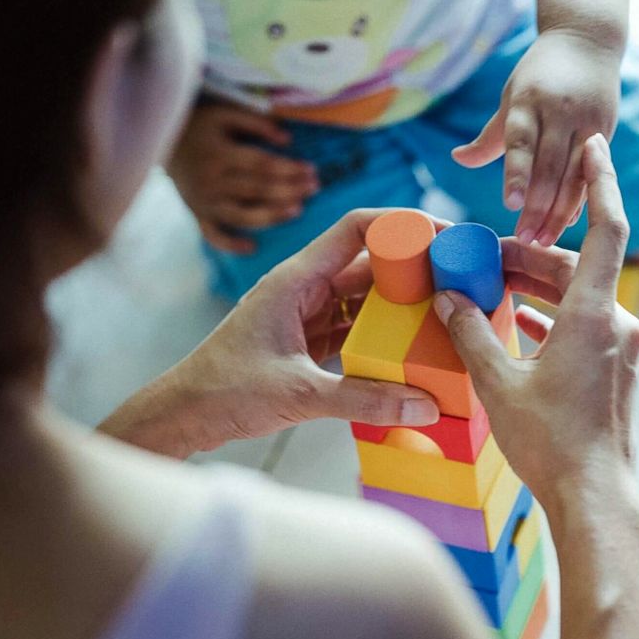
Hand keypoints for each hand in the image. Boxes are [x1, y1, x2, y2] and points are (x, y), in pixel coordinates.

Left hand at [101, 209, 443, 456]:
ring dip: (399, 302)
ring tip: (443, 310)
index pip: (354, 229)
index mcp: (295, 280)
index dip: (399, 223)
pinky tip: (410, 346)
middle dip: (411, 265)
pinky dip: (382, 333)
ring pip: (364, 296)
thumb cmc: (223, 392)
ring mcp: (305, 314)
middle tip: (456, 275)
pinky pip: (354, 326)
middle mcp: (303, 289)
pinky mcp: (307, 340)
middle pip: (367, 261)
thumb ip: (363, 400)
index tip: (441, 233)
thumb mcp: (298, 395)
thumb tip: (426, 406)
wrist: (182, 415)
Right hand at [167, 102, 318, 253]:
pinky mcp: (197, 214)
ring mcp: (204, 201)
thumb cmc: (199, 124)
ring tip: (297, 211)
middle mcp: (211, 180)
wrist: (155, 139)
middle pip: (257, 189)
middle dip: (289, 190)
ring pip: (241, 215)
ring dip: (271, 216)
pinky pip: (213, 234)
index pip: (261, 164)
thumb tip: (287, 139)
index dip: (288, 169)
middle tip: (315, 189)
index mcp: (219, 153)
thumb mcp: (224, 113)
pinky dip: (230, 244)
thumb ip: (255, 122)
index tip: (312, 170)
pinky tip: (252, 249)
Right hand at [435, 135, 638, 503]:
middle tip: (486, 254)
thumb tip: (450, 298)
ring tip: (492, 287)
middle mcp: (615, 322)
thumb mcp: (498, 384)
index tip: (594, 145)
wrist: (594, 496)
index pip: (605, 229)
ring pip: (576, 297)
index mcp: (592, 315)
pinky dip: (549, 317)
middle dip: (530, 256)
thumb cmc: (549, 442)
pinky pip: (581, 325)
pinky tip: (515, 324)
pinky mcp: (613, 368)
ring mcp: (619, 347)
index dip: (602, 181)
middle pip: (574, 267)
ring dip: (537, 289)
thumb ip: (472, 333)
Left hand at [452, 30, 621, 247]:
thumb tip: (457, 159)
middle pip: (550, 166)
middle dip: (538, 206)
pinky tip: (567, 225)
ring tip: (543, 240)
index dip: (517, 174)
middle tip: (525, 239)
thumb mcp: (511, 99)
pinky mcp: (605, 131)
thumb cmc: (539, 77)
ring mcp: (586, 121)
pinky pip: (592, 174)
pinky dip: (580, 200)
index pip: (521, 142)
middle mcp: (559, 110)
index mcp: (528, 100)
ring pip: (574, 175)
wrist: (587, 43)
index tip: (511, 204)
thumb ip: (489, 137)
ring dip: (559, 212)